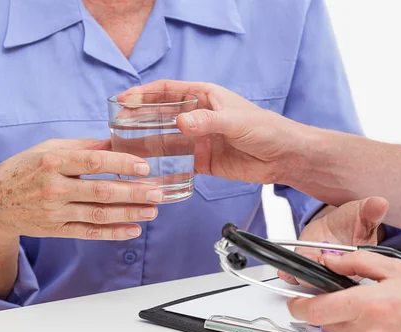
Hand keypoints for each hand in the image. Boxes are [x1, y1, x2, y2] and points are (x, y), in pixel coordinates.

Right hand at [0, 138, 163, 240]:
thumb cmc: (26, 169)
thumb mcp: (49, 149)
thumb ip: (84, 146)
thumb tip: (117, 142)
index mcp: (53, 162)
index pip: (93, 162)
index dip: (121, 164)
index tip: (144, 167)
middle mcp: (54, 188)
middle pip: (100, 191)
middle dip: (133, 193)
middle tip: (157, 192)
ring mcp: (55, 212)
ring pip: (98, 214)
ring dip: (129, 214)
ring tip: (152, 211)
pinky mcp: (57, 230)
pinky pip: (89, 233)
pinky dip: (113, 233)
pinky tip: (134, 230)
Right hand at [119, 81, 308, 184]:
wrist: (284, 156)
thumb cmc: (266, 129)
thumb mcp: (236, 121)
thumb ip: (208, 122)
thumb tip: (181, 123)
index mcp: (205, 98)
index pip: (167, 91)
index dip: (144, 93)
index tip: (123, 99)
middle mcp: (198, 118)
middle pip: (162, 115)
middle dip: (139, 119)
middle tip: (117, 126)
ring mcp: (199, 140)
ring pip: (167, 140)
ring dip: (148, 144)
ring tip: (125, 151)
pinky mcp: (204, 161)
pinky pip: (179, 163)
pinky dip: (165, 166)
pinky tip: (150, 171)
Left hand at [278, 197, 388, 285]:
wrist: (338, 223)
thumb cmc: (354, 222)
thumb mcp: (364, 213)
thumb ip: (371, 211)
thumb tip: (380, 203)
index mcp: (358, 266)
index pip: (348, 276)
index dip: (336, 270)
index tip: (325, 258)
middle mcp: (340, 274)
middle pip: (328, 283)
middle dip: (317, 275)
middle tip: (311, 261)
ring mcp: (322, 273)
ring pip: (311, 283)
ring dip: (302, 276)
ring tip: (295, 268)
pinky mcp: (308, 270)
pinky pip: (297, 277)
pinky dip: (289, 275)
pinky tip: (284, 272)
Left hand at [287, 250, 400, 331]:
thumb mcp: (395, 268)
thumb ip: (356, 264)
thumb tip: (331, 261)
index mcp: (370, 305)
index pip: (317, 311)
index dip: (299, 306)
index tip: (295, 301)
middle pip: (328, 323)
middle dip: (328, 309)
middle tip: (344, 294)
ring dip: (349, 320)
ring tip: (378, 305)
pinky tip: (389, 319)